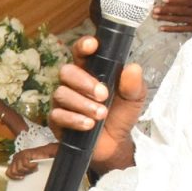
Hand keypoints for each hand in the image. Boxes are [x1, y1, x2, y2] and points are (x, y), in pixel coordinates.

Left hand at [5, 142, 58, 180]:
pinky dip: (31, 166)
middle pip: (13, 171)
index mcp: (15, 162)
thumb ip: (22, 172)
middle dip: (21, 174)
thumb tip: (20, 181)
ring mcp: (20, 156)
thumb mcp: (27, 168)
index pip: (8, 172)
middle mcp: (15, 158)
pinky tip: (36, 164)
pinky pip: (25, 164)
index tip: (21, 178)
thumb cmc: (37, 161)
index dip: (13, 177)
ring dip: (28, 170)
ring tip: (34, 168)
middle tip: (29, 173)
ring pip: (19, 169)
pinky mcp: (25, 154)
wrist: (44, 152)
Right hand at [49, 36, 146, 173]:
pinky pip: (57, 115)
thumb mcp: (134, 99)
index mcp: (91, 72)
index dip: (83, 46)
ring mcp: (63, 102)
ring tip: (101, 114)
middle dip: (84, 82)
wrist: (115, 145)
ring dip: (83, 104)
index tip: (92, 45)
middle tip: (103, 94)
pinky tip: (88, 125)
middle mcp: (73, 84)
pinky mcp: (57, 121)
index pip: (81, 54)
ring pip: (61, 93)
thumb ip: (134, 84)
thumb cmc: (121, 116)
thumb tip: (132, 68)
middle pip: (67, 71)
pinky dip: (74, 119)